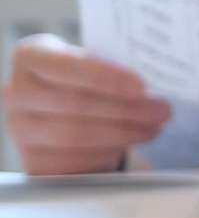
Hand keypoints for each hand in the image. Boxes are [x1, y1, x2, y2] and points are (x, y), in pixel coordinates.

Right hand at [2, 36, 169, 173]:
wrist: (70, 111)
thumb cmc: (88, 81)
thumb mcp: (96, 63)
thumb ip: (114, 66)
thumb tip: (158, 78)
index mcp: (31, 56)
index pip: (63, 66)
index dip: (103, 78)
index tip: (140, 87)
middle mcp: (17, 92)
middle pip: (73, 104)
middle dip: (126, 109)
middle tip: (162, 110)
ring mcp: (20, 129)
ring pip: (74, 136)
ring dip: (123, 133)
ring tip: (153, 126)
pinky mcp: (33, 161)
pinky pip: (73, 160)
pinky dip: (107, 153)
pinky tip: (129, 142)